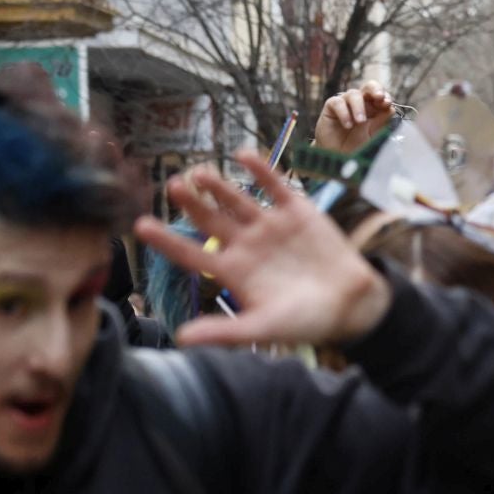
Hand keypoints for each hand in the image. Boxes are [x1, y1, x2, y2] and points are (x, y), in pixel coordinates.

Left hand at [137, 151, 392, 347]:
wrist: (353, 304)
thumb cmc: (307, 321)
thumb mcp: (264, 329)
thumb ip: (224, 332)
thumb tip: (180, 338)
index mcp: (232, 271)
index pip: (190, 253)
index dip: (166, 240)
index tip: (140, 226)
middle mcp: (245, 244)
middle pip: (209, 219)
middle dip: (190, 203)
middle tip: (173, 186)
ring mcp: (269, 225)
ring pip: (236, 198)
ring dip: (217, 185)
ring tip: (200, 172)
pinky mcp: (296, 211)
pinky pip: (274, 185)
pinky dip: (260, 169)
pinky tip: (243, 155)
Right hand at [314, 83, 395, 154]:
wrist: (338, 156)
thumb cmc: (357, 145)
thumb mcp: (373, 135)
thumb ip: (382, 123)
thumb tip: (391, 109)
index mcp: (374, 107)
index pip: (381, 95)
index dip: (385, 96)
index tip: (387, 103)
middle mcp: (361, 102)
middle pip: (369, 86)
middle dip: (375, 89)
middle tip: (379, 97)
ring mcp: (346, 102)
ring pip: (353, 94)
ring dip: (359, 107)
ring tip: (360, 122)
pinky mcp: (331, 106)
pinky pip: (337, 102)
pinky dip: (344, 112)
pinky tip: (347, 125)